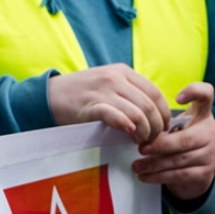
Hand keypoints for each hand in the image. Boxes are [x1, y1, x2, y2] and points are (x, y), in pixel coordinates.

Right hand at [47, 64, 170, 143]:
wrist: (50, 95)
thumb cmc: (82, 94)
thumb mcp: (109, 84)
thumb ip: (130, 92)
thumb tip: (156, 114)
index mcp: (123, 71)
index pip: (156, 93)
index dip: (164, 114)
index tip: (163, 129)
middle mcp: (115, 78)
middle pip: (149, 105)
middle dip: (156, 127)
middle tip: (152, 140)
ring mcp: (102, 90)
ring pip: (137, 113)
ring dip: (144, 132)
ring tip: (140, 141)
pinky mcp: (90, 105)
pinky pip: (115, 115)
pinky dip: (126, 125)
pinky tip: (129, 132)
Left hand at [134, 83, 214, 199]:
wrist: (199, 169)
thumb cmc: (180, 140)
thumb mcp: (177, 125)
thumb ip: (163, 120)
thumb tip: (132, 122)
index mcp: (203, 114)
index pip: (206, 95)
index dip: (194, 92)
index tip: (177, 98)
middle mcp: (211, 132)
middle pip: (185, 138)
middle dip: (159, 145)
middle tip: (140, 148)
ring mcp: (211, 153)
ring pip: (179, 159)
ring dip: (154, 164)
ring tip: (136, 166)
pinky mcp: (206, 173)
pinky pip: (179, 175)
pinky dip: (159, 176)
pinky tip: (144, 177)